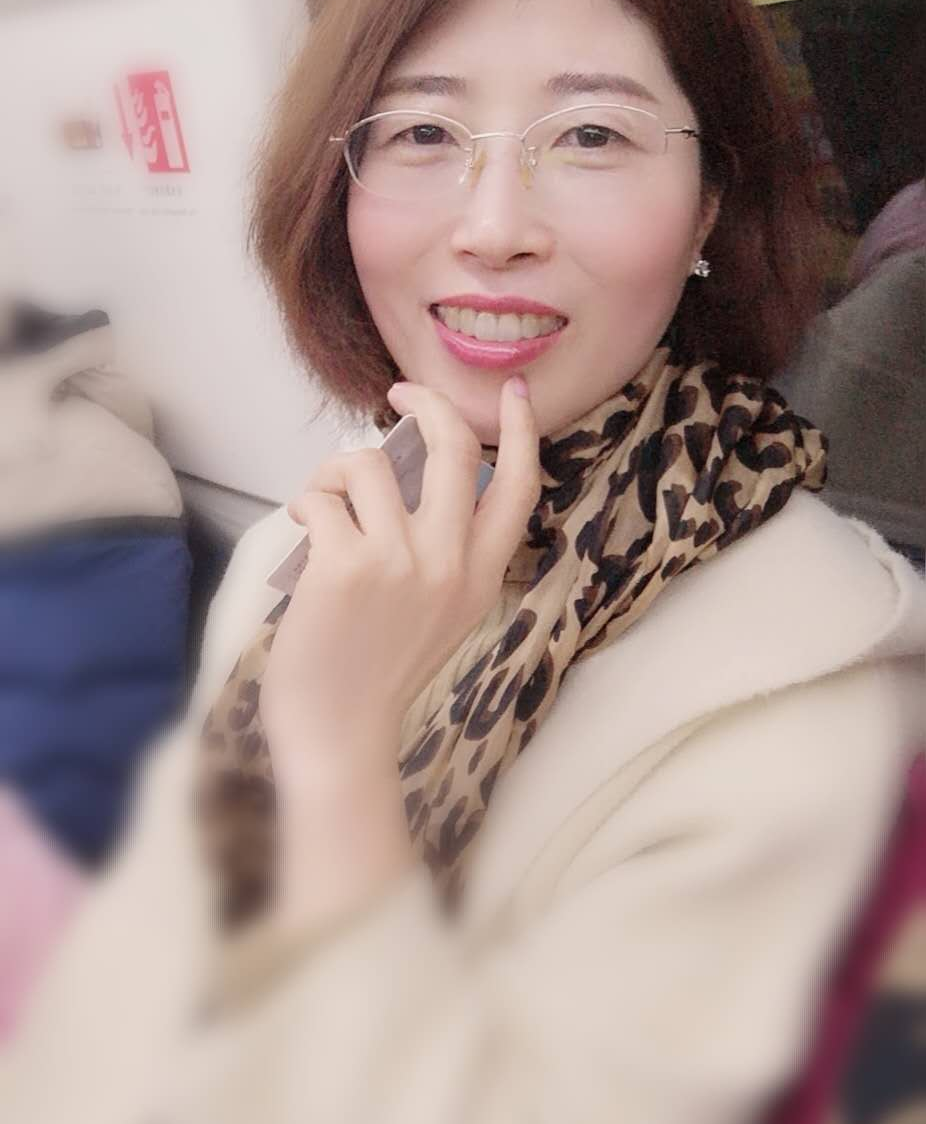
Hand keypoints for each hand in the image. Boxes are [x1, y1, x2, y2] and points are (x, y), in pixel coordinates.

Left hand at [260, 377, 539, 799]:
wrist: (339, 732)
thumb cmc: (375, 671)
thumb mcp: (438, 612)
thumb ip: (442, 551)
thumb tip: (407, 473)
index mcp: (480, 576)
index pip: (519, 488)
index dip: (521, 432)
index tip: (513, 391)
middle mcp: (450, 563)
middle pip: (452, 448)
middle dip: (425, 403)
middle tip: (399, 393)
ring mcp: (399, 562)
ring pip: (369, 463)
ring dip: (335, 471)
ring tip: (321, 503)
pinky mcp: (345, 566)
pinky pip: (322, 497)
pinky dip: (306, 504)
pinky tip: (302, 534)